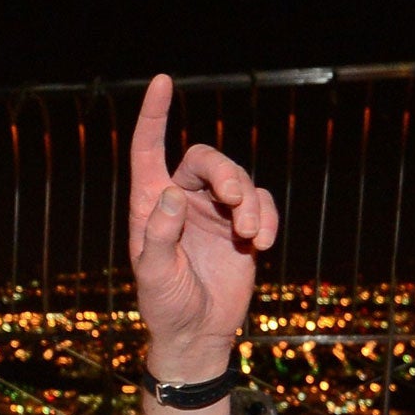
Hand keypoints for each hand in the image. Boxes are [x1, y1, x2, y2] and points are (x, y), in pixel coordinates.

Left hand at [128, 74, 279, 376]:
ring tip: (250, 235)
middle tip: (236, 201)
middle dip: (226, 174)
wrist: (197, 333)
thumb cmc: (165, 304)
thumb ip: (159, 236)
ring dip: (250, 203)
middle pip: (206, 159)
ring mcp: (214, 212)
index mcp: (150, 204)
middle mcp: (181, 200)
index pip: (148, 150)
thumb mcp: (154, 274)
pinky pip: (262, 203)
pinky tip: (260, 243)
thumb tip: (171, 195)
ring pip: (239, 180)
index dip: (154, 116)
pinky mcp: (242, 226)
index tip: (162, 81)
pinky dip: (266, 217)